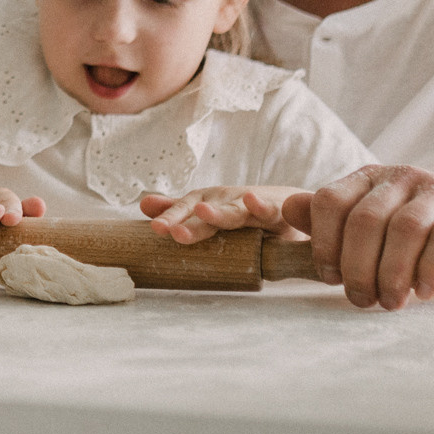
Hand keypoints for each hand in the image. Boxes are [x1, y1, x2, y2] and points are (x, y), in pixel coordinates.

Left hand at [138, 186, 300, 243]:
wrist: (289, 205)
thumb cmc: (243, 211)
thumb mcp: (210, 211)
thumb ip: (178, 211)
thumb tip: (143, 205)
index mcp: (208, 204)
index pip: (185, 211)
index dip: (171, 218)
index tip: (156, 228)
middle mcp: (226, 201)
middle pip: (206, 212)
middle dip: (190, 222)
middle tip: (174, 232)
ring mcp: (250, 206)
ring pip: (234, 212)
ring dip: (219, 213)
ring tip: (203, 212)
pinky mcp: (276, 212)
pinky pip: (269, 210)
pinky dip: (262, 205)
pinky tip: (252, 200)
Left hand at [284, 165, 433, 309]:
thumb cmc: (432, 236)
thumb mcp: (380, 227)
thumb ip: (334, 219)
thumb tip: (287, 209)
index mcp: (371, 179)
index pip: (329, 201)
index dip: (322, 244)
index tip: (329, 279)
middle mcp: (403, 177)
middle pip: (364, 220)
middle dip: (357, 268)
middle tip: (362, 301)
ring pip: (403, 230)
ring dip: (391, 274)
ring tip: (391, 302)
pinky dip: (429, 271)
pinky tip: (424, 293)